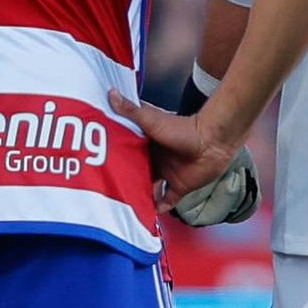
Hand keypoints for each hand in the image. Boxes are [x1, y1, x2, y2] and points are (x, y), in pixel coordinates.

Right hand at [112, 89, 246, 211]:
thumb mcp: (150, 119)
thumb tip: (110, 92)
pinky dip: (158, 208)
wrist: (211, 141)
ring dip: (138, 196)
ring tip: (122, 206)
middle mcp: (154, 160)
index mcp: (145, 144)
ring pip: (148, 188)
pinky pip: (165, 201)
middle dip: (124, 181)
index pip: (126, 153)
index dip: (114, 160)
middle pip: (135, 173)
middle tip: (105, 192)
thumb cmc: (181, 128)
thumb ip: (130, 110)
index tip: (97, 166)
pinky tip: (147, 214)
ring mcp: (167, 174)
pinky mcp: (179, 187)